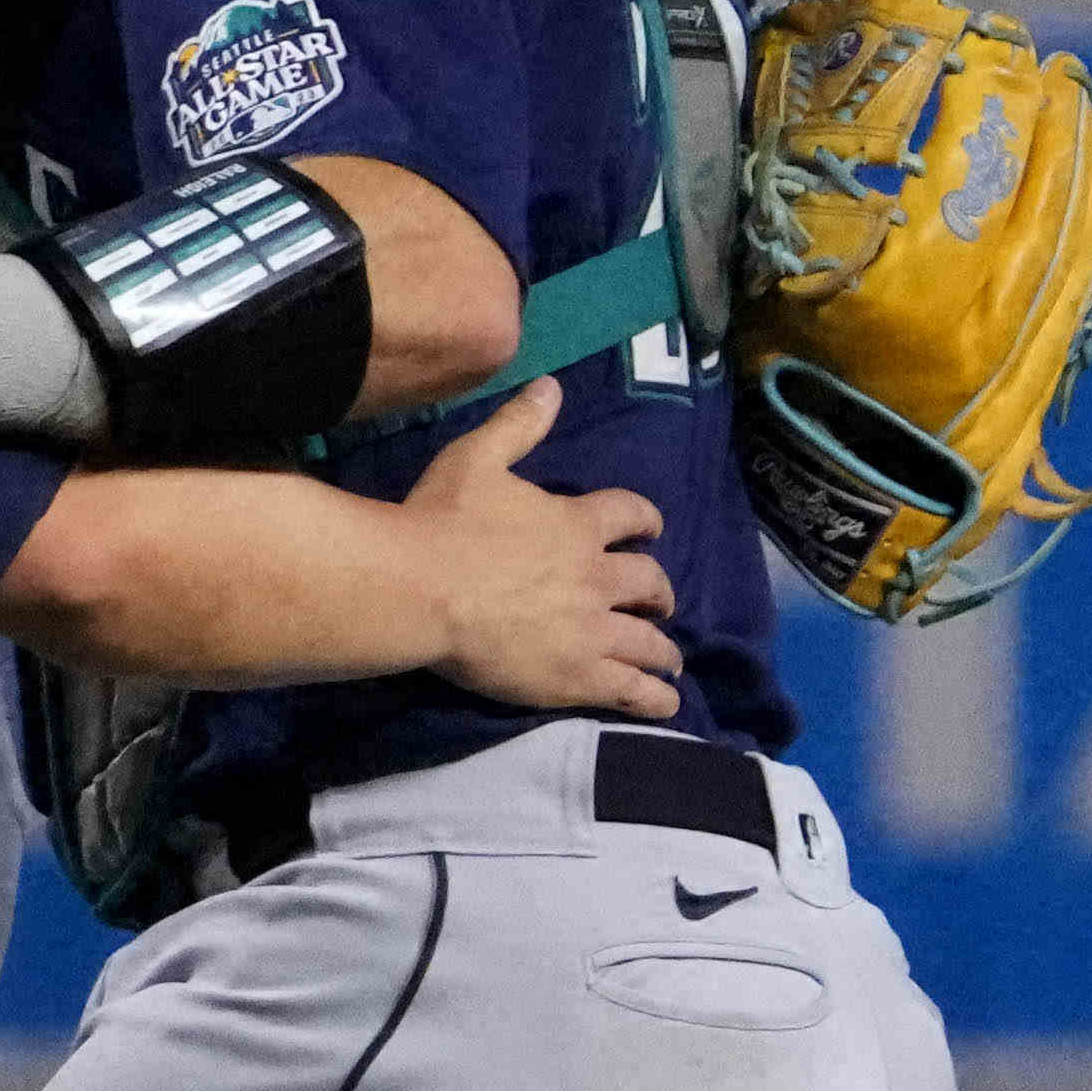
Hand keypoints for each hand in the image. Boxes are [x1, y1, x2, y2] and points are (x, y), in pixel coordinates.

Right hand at [402, 389, 683, 717]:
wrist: (421, 588)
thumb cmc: (440, 522)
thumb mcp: (476, 457)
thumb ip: (519, 425)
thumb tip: (552, 386)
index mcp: (576, 524)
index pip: (630, 514)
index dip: (646, 520)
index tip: (652, 529)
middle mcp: (596, 576)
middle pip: (648, 582)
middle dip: (660, 592)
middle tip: (659, 603)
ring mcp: (591, 629)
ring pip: (648, 641)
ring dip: (665, 649)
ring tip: (670, 660)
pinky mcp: (576, 675)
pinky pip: (630, 689)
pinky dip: (654, 696)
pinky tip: (666, 704)